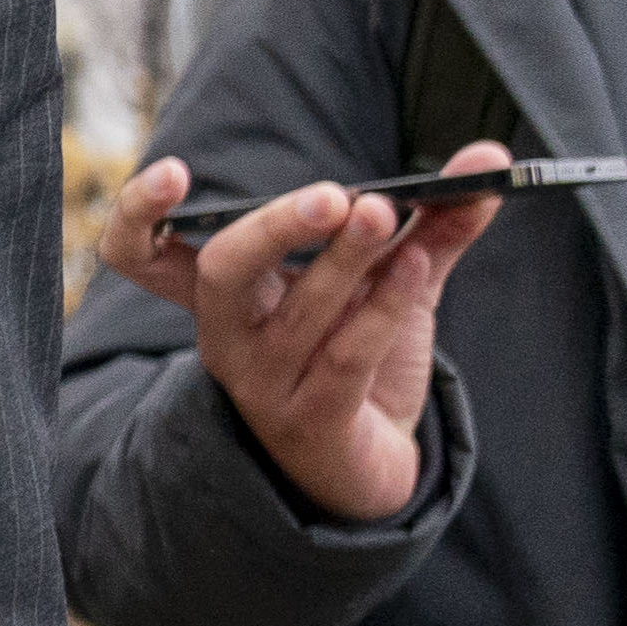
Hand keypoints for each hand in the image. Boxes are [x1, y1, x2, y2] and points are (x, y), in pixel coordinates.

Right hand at [93, 143, 506, 523]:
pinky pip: (345, 357)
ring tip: (388, 214)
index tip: (173, 173)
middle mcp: (230, 336)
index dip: (139, 213)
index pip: (142, 254)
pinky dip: (383, 307)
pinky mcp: (314, 422)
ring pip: (298, 312)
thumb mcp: (389, 281)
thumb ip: (431, 222)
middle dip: (275, 227)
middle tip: (336, 195)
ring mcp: (267, 384)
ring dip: (347, 258)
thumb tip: (488, 160)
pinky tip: (415, 267)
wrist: (370, 464)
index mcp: (225, 294)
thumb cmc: (358, 357)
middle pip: (221, 272)